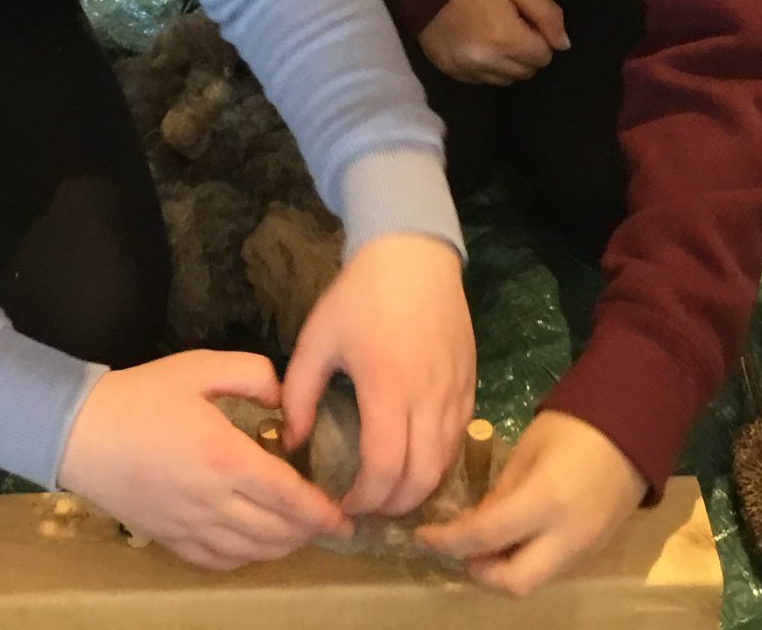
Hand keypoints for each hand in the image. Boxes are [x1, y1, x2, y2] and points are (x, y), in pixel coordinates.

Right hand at [57, 350, 349, 569]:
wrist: (80, 432)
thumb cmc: (143, 396)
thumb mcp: (201, 366)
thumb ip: (253, 374)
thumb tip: (285, 399)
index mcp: (225, 458)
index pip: (289, 498)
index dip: (321, 512)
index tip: (343, 516)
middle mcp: (212, 501)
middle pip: (276, 531)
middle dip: (309, 531)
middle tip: (328, 522)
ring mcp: (189, 526)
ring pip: (251, 551)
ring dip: (283, 547)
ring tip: (299, 533)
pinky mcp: (169, 539)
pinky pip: (218, 561)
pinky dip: (246, 558)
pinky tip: (255, 544)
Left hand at [282, 233, 473, 516]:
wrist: (414, 254)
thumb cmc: (359, 295)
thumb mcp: (316, 339)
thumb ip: (298, 394)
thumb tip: (291, 442)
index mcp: (387, 387)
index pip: (385, 467)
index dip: (366, 497)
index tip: (344, 503)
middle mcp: (429, 397)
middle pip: (422, 478)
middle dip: (393, 506)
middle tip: (367, 507)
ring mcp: (456, 391)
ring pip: (445, 463)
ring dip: (419, 488)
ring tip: (390, 492)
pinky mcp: (470, 383)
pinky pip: (459, 439)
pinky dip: (439, 462)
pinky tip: (415, 462)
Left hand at [416, 411, 644, 595]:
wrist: (634, 429)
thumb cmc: (574, 427)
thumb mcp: (527, 450)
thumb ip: (499, 493)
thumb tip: (473, 525)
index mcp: (544, 501)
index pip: (484, 536)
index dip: (447, 541)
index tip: (422, 535)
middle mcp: (565, 536)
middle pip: (513, 583)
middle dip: (478, 573)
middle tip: (459, 547)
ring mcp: (583, 550)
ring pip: (533, 582)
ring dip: (502, 572)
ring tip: (482, 543)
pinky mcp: (593, 552)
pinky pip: (551, 571)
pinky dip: (525, 563)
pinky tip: (512, 540)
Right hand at [419, 0, 568, 86]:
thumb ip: (548, 14)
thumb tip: (563, 45)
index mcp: (506, 39)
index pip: (543, 57)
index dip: (540, 37)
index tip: (526, 20)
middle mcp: (486, 61)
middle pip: (525, 72)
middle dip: (526, 52)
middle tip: (511, 26)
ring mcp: (465, 69)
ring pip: (504, 80)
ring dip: (507, 63)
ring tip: (494, 36)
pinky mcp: (448, 70)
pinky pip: (480, 80)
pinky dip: (485, 67)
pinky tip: (477, 44)